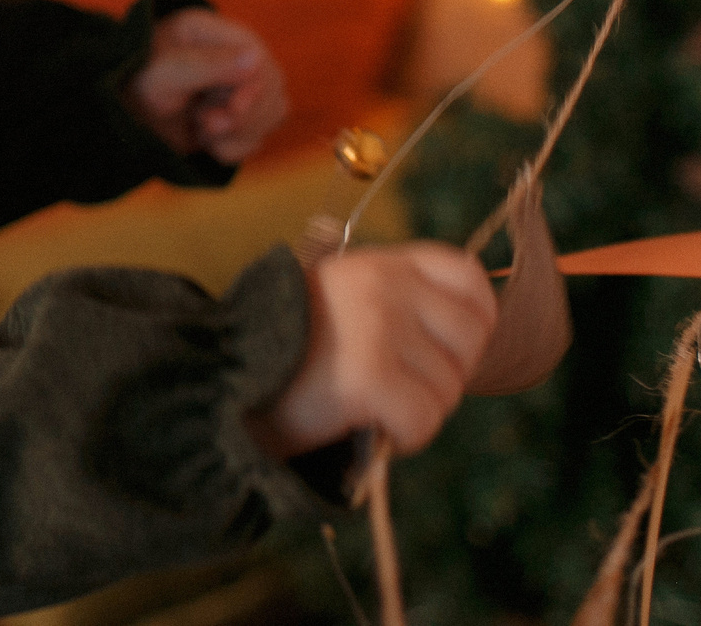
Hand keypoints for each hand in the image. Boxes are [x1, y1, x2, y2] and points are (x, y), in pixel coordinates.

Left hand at [122, 9, 287, 163]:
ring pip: (272, 113)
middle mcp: (233, 56)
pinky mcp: (235, 117)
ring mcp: (238, 87)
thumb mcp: (163, 73)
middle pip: (272, 88)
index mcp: (215, 32)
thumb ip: (206, 65)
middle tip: (206, 122)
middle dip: (242, 116)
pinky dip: (233, 148)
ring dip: (238, 133)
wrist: (116, 118)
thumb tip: (257, 57)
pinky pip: (258, 137)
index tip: (230, 109)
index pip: (259, 58)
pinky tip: (207, 141)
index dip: (253, 89)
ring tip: (202, 127)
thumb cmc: (134, 83)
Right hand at [247, 243, 498, 457]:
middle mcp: (384, 286)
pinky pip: (423, 420)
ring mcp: (379, 329)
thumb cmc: (287, 349)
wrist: (224, 377)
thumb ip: (396, 301)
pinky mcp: (370, 377)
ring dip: (419, 410)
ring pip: (448, 387)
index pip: (465, 274)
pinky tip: (369, 425)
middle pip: (471, 337)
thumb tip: (466, 335)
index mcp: (378, 263)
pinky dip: (404, 436)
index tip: (449, 347)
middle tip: (404, 387)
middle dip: (448, 373)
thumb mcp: (342, 300)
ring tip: (372, 406)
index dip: (477, 316)